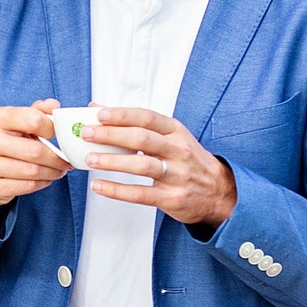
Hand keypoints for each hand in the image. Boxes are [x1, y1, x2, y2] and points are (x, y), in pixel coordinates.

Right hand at [0, 99, 70, 227]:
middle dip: (57, 158)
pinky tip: (45, 179)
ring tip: (58, 170)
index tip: (58, 135)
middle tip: (66, 161)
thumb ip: (37, 112)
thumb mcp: (16, 122)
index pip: (33, 120)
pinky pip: (27, 186)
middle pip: (35, 150)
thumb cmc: (3, 143)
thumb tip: (54, 106)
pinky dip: (42, 183)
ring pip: (33, 171)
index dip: (52, 129)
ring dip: (52, 172)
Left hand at [84, 108, 236, 228]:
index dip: (122, 115)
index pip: (147, 117)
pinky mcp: (172, 198)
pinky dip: (117, 191)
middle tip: (87, 134)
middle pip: (142, 138)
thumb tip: (98, 108)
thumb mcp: (170, 137)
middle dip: (111, 135)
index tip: (99, 114)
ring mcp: (177, 175)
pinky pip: (141, 194)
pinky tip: (99, 186)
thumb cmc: (188, 161)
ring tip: (90, 159)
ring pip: (141, 165)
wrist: (219, 192)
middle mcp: (178, 151)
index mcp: (176, 132)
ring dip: (112, 161)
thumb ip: (136, 124)